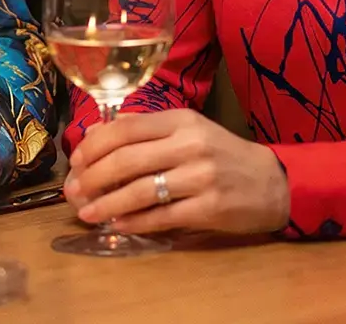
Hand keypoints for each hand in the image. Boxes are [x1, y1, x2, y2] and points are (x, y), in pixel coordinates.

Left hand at [63, 109, 288, 235]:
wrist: (272, 182)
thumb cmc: (222, 154)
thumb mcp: (187, 129)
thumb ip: (145, 129)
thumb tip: (97, 131)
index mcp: (181, 120)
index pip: (125, 128)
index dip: (93, 145)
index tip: (75, 160)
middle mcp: (190, 145)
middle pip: (127, 160)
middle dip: (92, 177)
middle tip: (73, 191)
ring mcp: (201, 177)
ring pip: (140, 191)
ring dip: (107, 204)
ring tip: (86, 212)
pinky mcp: (209, 208)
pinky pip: (162, 216)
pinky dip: (134, 222)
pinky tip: (117, 225)